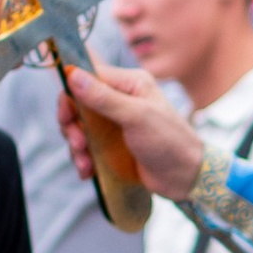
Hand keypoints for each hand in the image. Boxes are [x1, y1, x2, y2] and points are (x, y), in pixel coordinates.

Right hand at [63, 60, 206, 200]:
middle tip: (78, 143)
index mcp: (130, 83)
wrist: (186, 178)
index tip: (65, 114)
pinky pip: (87, 146)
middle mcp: (121, 98)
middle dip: (72, 125)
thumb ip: (103, 97)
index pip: (88, 76)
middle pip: (78, 103)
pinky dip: (83, 158)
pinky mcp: (112, 144)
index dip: (71, 92)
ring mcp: (115, 122)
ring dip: (76, 146)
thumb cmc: (169, 141)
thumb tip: (73, 74)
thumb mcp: (136, 117)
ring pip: (80, 127)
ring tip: (85, 163)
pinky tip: (88, 172)